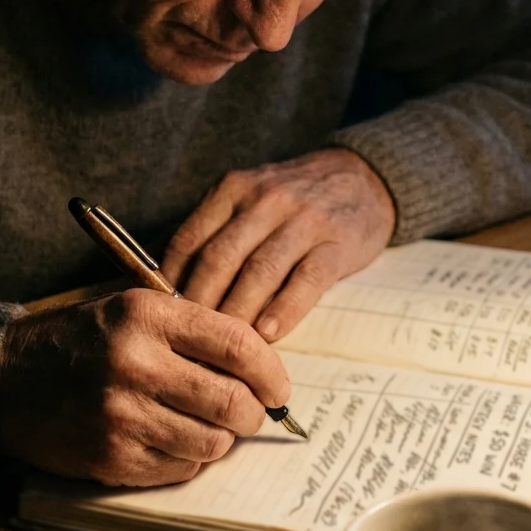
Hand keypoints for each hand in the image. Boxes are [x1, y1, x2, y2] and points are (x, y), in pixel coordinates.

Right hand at [0, 289, 290, 485]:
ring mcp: (122, 415)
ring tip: (204, 425)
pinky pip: (182, 468)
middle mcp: (135, 363)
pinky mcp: (112, 457)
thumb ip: (193, 330)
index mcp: (147, 316)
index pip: (238, 345)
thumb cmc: (80, 343)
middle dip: (253, 413)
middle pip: (233, 402)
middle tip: (248, 413)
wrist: (5, 381)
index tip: (278, 387)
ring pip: (213, 442)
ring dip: (220, 439)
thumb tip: (262, 368)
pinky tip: (169, 439)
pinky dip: (188, 458)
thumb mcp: (132, 309)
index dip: (271, 372)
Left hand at [161, 148, 395, 341]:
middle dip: (201, 307)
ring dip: (239, 316)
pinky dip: (283, 311)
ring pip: (259, 273)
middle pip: (220, 260)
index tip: (166, 320)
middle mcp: (265, 200)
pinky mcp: (336, 243)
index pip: (190, 241)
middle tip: (191, 345)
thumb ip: (216, 233)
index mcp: (234, 190)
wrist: (364, 179)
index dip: (172, 285)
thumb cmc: (295, 203)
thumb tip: (172, 289)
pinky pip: (305, 281)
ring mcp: (303, 220)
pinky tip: (269, 337)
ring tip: (226, 352)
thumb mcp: (251, 200)